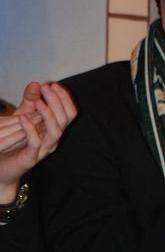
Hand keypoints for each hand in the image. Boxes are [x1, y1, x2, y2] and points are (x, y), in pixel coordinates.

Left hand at [0, 82, 76, 201]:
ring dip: (49, 114)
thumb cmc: (14, 142)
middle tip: (46, 88)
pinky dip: (30, 128)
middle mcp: (53, 139)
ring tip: (39, 102)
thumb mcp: (22, 115)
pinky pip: (35, 143)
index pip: (70, 112)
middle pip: (65, 119)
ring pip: (56, 131)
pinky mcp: (31, 158)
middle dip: (57, 100)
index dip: (64, 97)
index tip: (53, 85)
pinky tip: (23, 117)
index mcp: (55, 128)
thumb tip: (36, 83)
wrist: (3, 167)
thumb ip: (30, 100)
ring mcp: (44, 149)